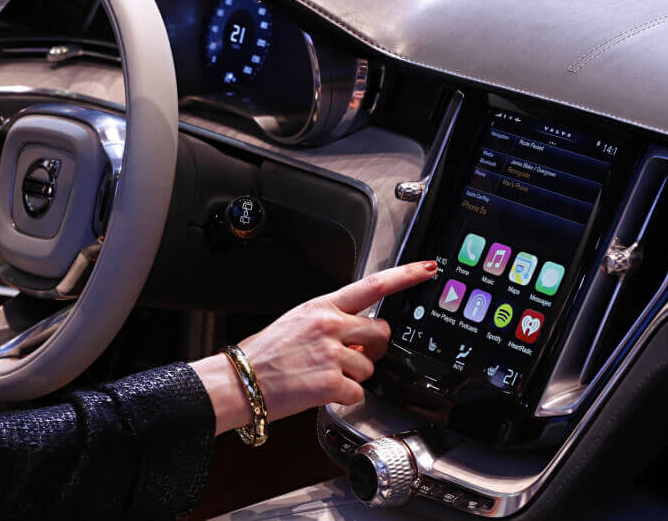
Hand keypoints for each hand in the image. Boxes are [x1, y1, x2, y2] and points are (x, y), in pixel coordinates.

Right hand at [191, 261, 436, 434]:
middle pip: (380, 333)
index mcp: (321, 307)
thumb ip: (331, 322)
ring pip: (369, 367)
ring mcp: (332, 354)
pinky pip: (358, 393)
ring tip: (323, 375)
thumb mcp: (296, 322)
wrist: (240, 382)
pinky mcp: (332, 383)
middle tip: (348, 355)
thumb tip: (358, 334)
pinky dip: (343, 397)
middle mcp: (330, 326)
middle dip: (371, 347)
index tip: (427, 269)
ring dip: (353, 376)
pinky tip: (321, 391)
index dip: (405, 276)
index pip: (372, 285)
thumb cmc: (263, 354)